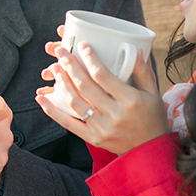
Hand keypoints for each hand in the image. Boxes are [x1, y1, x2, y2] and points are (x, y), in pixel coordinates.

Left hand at [36, 43, 168, 154]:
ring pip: (75, 103)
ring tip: (53, 68)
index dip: (90, 59)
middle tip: (60, 51)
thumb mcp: (153, 93)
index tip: (82, 46)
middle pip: (85, 87)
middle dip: (70, 66)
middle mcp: (115, 115)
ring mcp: (102, 128)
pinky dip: (53, 111)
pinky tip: (42, 98)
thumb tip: (134, 49)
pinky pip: (69, 124)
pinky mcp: (94, 139)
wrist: (151, 150)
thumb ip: (142, 71)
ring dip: (61, 83)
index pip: (104, 76)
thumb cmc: (153, 117)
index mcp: (130, 100)